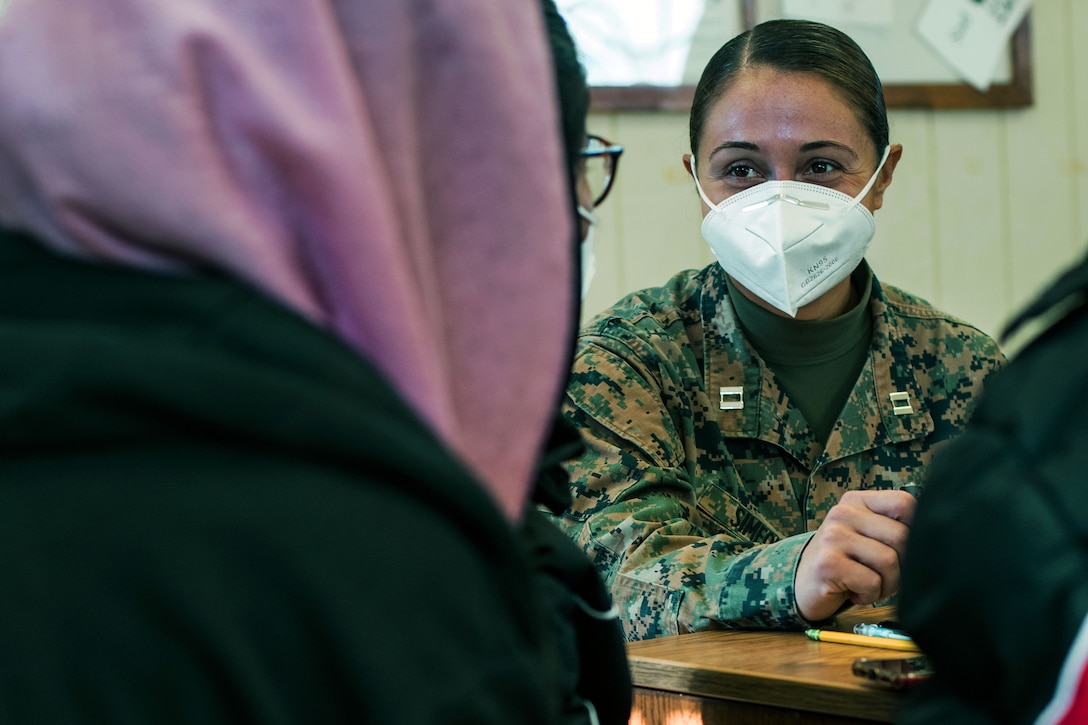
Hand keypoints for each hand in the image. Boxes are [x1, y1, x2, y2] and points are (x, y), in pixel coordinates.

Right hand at [794, 490, 915, 621]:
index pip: (904, 503)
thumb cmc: (846, 562)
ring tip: (869, 585)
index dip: (916, 530)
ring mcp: (833, 536)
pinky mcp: (828, 563)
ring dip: (887, 585)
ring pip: (890, 561)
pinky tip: (854, 592)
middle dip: (902, 567)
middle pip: (902, 536)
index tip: (904, 550)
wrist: (804, 583)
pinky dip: (869, 595)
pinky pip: (872, 582)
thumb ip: (893, 528)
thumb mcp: (866, 535)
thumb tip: (937, 540)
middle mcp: (843, 513)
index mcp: (857, 501)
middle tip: (885, 577)